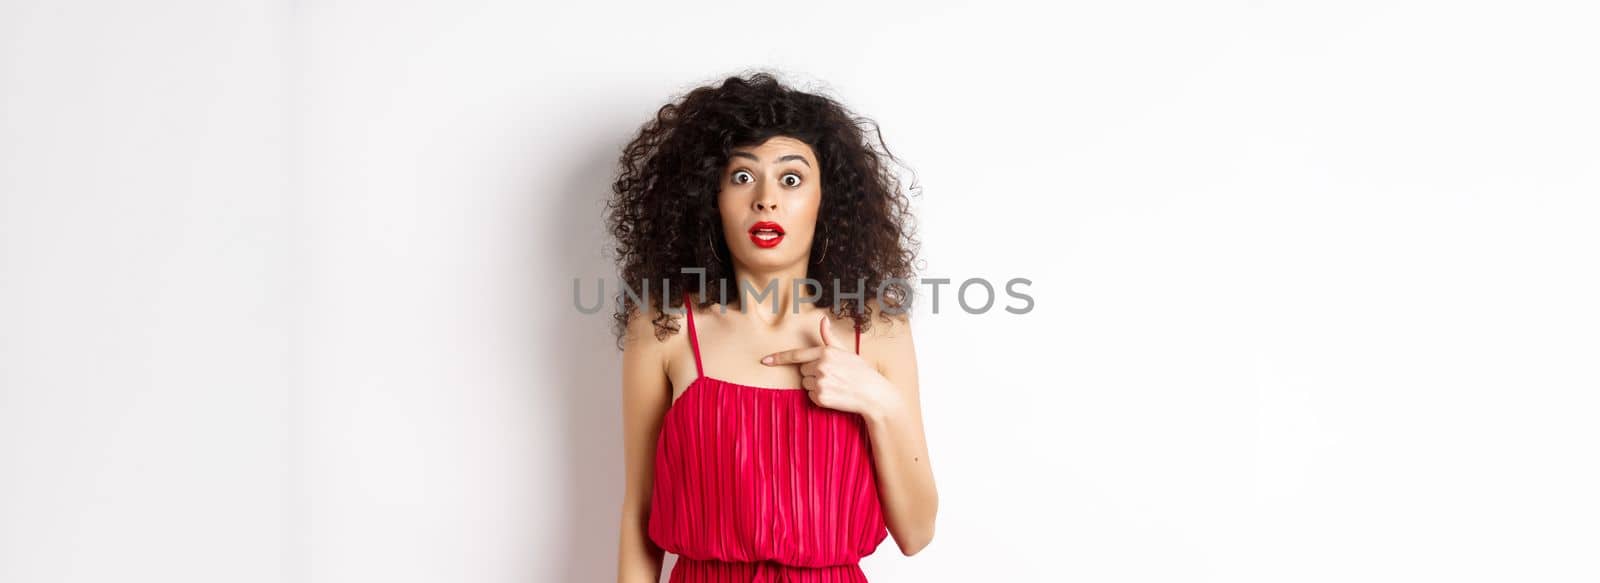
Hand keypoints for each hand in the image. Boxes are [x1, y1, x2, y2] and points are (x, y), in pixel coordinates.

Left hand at [761, 315, 893, 415]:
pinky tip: (834, 394)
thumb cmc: (861, 371)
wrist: (874, 394)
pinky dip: (819, 397)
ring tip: (835, 384)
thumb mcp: (846, 351)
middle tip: (833, 375)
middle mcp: (821, 366)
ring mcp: (820, 382)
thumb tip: (823, 320)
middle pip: (802, 370)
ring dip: (815, 385)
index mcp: (826, 352)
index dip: (779, 358)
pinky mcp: (821, 397)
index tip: (765, 361)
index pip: (796, 355)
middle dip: (813, 372)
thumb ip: (829, 338)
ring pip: (805, 384)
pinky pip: (810, 396)